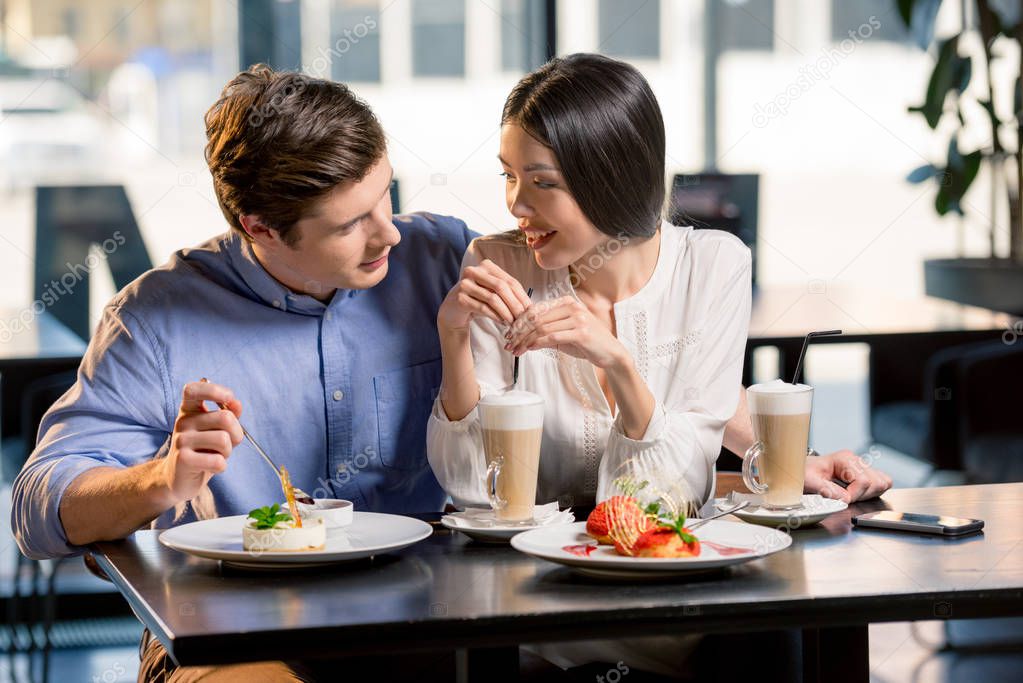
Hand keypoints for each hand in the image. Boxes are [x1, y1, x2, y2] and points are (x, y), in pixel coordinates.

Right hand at [159, 381, 243, 504]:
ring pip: (223, 439)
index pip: (194, 389)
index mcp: (189, 410)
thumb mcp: (218, 430)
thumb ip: (229, 414)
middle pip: (225, 417)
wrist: (179, 478)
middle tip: (228, 445)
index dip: (214, 390)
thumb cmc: (203, 450)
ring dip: (227, 452)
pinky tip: (209, 467)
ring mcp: (180, 440)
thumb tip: (236, 404)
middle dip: (237, 434)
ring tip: (215, 456)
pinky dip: (221, 466)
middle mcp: (183, 421)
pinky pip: (217, 461)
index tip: (229, 398)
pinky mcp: (183, 459)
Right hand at [437, 259, 531, 334]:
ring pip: (493, 298)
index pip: (510, 281)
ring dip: (506, 312)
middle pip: (502, 287)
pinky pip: (482, 307)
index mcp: (486, 266)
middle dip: (515, 304)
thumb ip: (509, 293)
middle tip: (524, 319)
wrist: (454, 310)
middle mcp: (474, 271)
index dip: (522, 296)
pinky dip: (495, 316)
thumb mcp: (494, 293)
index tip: (531, 310)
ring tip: (513, 323)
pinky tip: (502, 323)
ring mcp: (465, 284)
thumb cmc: (478, 300)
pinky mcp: (460, 298)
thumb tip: (530, 306)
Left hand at [506, 295, 627, 368]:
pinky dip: (537, 343)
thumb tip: (521, 334)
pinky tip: (529, 349)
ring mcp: (578, 318)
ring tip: (516, 350)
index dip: (519, 321)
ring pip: (542, 328)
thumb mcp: (564, 332)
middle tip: (508, 344)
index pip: (536, 309)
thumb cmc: (587, 343)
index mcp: (566, 302)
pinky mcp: (581, 332)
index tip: (509, 333)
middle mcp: (572, 306)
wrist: (611, 353)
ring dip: (525, 340)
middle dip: (518, 332)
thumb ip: (546, 329)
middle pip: (536, 318)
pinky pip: (552, 337)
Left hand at [804, 449, 891, 502]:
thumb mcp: (809, 480)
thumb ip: (826, 489)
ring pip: (883, 483)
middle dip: (861, 496)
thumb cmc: (805, 473)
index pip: (864, 481)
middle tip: (845, 497)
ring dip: (869, 494)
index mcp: (845, 459)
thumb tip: (845, 499)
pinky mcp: (865, 475)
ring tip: (852, 495)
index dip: (853, 495)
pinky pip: (883, 483)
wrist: (802, 471)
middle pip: (876, 483)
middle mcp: (857, 461)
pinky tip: (858, 494)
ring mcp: (863, 467)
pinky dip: (874, 492)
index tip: (841, 499)